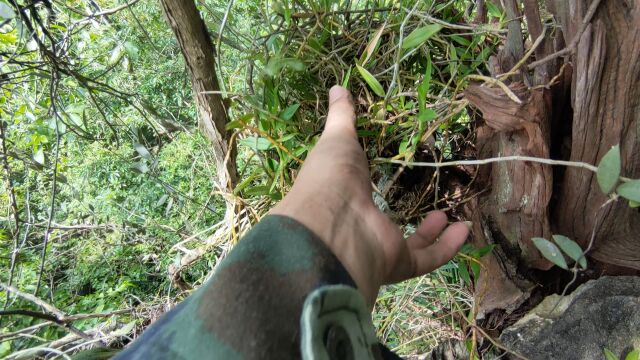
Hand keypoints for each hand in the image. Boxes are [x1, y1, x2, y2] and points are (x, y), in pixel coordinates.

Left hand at [271, 86, 469, 306]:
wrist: (330, 222)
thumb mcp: (337, 139)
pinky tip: (464, 229)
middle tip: (428, 206)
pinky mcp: (397, 262)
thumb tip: (337, 88)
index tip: (385, 176)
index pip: (358, 196)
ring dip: (430, 234)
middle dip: (405, 218)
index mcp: (343, 197)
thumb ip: (342, 116)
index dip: (368, 189)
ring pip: (410, 247)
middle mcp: (360, 226)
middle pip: (384, 226)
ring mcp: (378, 246)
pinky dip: (446, 248)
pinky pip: (427, 258)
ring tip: (446, 216)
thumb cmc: (331, 177)